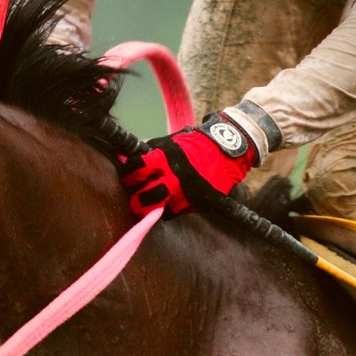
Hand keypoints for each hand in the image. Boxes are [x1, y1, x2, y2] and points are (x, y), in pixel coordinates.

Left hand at [118, 112, 258, 217]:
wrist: (228, 149)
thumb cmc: (195, 144)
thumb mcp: (171, 142)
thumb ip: (151, 151)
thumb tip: (128, 158)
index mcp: (164, 159)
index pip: (136, 169)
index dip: (128, 175)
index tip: (129, 178)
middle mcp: (174, 178)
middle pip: (147, 197)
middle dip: (137, 202)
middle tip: (136, 201)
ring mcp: (188, 194)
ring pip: (163, 211)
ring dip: (155, 209)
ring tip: (153, 205)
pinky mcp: (199, 204)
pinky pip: (179, 212)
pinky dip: (173, 208)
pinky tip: (172, 202)